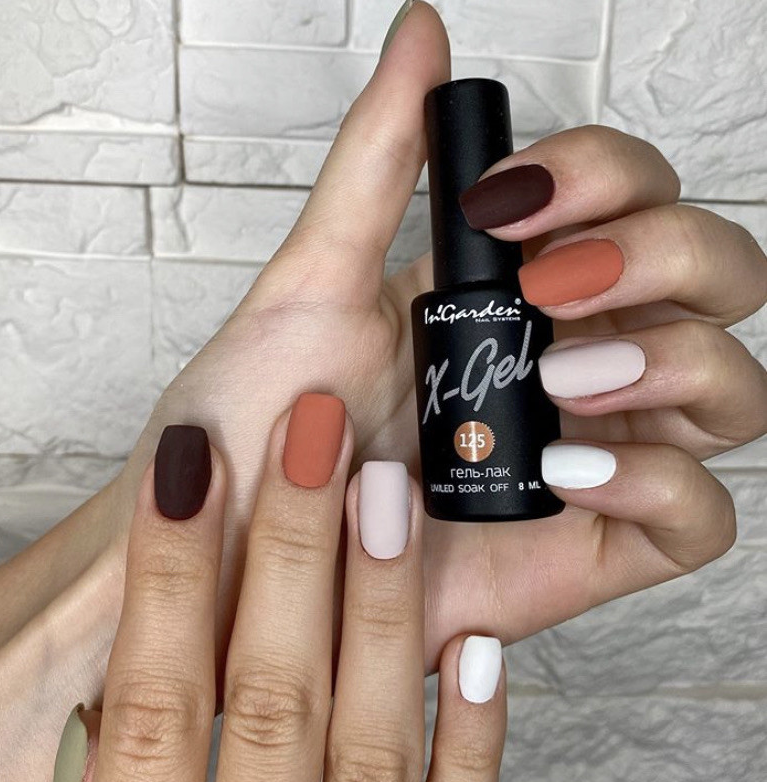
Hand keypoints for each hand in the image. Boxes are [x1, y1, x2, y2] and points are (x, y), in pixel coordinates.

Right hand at [56, 398, 506, 781]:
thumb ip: (87, 763)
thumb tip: (102, 684)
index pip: (150, 705)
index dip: (163, 578)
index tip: (184, 461)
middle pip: (269, 696)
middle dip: (290, 558)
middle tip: (312, 440)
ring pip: (372, 743)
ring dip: (382, 612)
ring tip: (388, 497)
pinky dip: (473, 741)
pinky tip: (480, 646)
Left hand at [115, 1, 765, 665]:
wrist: (239, 556)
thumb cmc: (264, 428)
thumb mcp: (313, 283)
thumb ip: (378, 162)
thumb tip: (420, 35)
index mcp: (514, 291)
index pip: (633, 198)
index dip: (607, 177)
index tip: (510, 204)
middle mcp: (567, 359)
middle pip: (711, 275)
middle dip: (656, 254)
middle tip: (547, 288)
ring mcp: (593, 450)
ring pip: (731, 387)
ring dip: (670, 357)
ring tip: (558, 376)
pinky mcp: (595, 541)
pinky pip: (700, 513)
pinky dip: (659, 480)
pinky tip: (564, 465)